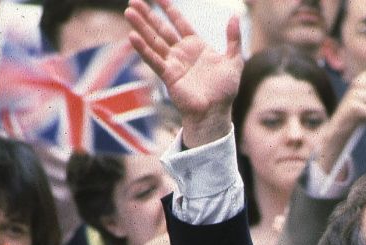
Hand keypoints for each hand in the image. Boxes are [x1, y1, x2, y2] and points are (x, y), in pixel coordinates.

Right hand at [127, 0, 241, 147]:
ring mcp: (173, 63)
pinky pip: (154, 60)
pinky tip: (132, 37)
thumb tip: (235, 16)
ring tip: (129, 13)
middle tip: (133, 2)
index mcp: (195, 46)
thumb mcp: (234, 61)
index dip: (169, 9)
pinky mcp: (168, 76)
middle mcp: (181, 52)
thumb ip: (234, 39)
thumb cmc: (225, 90)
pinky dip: (143, 49)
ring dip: (141, 27)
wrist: (216, 112)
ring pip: (154, 41)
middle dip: (148, 15)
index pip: (179, 22)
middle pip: (161, 29)